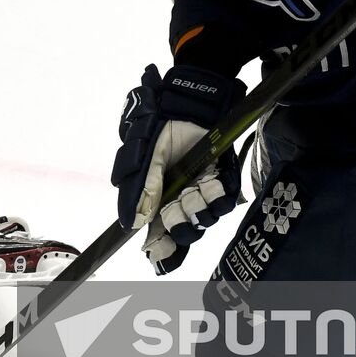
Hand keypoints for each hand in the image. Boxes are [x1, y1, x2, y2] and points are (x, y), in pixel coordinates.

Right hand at [111, 64, 246, 273]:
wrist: (188, 101)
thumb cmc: (160, 124)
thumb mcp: (145, 155)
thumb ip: (142, 189)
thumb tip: (131, 223)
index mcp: (157, 195)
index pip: (158, 230)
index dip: (160, 246)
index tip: (159, 255)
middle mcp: (180, 197)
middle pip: (183, 230)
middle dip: (181, 223)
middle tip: (178, 205)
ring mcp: (202, 190)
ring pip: (204, 218)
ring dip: (199, 206)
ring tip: (196, 186)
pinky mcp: (223, 180)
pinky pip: (224, 200)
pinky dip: (217, 194)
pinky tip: (210, 179)